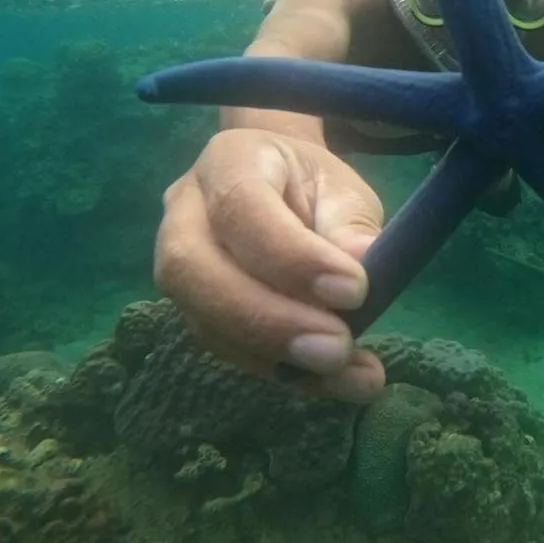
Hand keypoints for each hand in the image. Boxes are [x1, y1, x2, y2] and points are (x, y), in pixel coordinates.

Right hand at [154, 128, 385, 402]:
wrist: (278, 189)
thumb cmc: (311, 184)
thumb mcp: (342, 188)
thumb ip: (350, 222)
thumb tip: (364, 262)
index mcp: (228, 160)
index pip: (241, 206)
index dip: (292, 256)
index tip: (355, 290)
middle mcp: (184, 212)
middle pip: (194, 271)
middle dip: (267, 320)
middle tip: (336, 349)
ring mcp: (179, 267)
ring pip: (203, 321)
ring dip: (278, 358)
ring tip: (349, 374)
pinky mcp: (195, 313)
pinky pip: (227, 350)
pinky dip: (284, 372)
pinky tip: (338, 381)